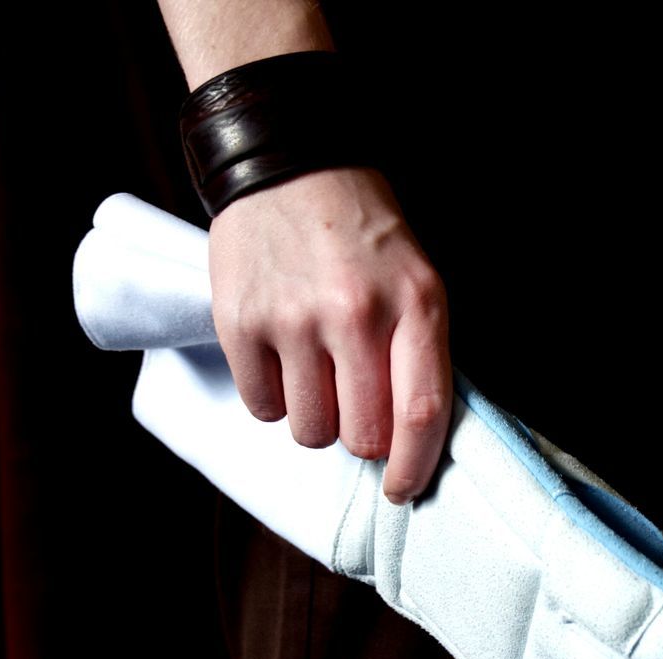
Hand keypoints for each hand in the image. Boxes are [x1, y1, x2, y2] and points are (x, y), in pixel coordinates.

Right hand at [207, 167, 450, 504]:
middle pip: (362, 435)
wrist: (287, 166)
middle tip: (354, 402)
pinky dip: (272, 397)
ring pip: (309, 430)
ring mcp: (293, 319)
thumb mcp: (416, 280)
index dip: (416, 466)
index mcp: (415, 304)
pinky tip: (280, 356)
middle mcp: (356, 314)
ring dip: (315, 415)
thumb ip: (420, 353)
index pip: (422, 412)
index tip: (403, 489)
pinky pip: (261, 407)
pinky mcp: (240, 321)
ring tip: (315, 368)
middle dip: (362, 435)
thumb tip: (411, 440)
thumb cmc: (363, 234)